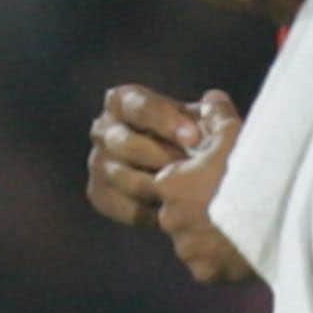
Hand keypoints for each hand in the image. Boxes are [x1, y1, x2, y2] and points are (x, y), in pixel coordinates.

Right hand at [86, 84, 203, 228]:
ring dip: (155, 187)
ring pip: (120, 176)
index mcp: (124, 101)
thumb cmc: (196, 143)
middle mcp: (103, 128)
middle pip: (123, 143)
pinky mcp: (98, 191)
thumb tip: (215, 102)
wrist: (185, 181)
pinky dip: (144, 210)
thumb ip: (214, 114)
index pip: (138, 106)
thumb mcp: (207, 125)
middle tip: (188, 170)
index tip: (194, 139)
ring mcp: (97, 160)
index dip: (165, 122)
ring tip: (183, 194)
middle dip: (160, 158)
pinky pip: (116, 203)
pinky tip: (169, 212)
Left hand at [154, 93, 256, 285]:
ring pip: (189, 241)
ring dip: (205, 235)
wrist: (278, 213)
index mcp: (169, 184)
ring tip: (235, 226)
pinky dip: (218, 258)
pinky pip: (205, 265)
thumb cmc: (253, 169)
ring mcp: (186, 248)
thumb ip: (217, 116)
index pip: (165, 182)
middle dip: (194, 210)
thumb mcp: (235, 135)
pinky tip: (238, 246)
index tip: (209, 179)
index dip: (188, 180)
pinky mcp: (204, 271)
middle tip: (223, 203)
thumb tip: (210, 99)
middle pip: (176, 213)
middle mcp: (169, 218)